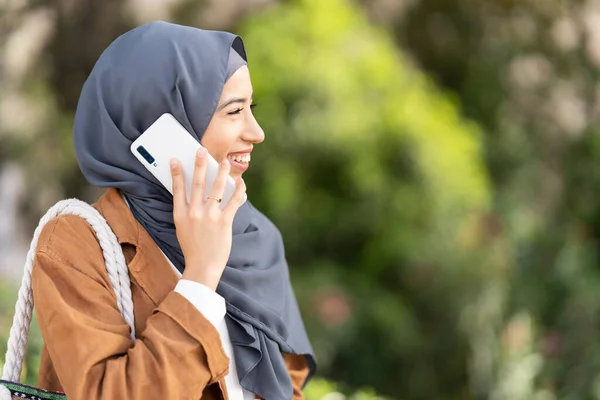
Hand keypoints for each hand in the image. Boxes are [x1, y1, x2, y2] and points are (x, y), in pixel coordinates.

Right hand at [170, 148, 245, 289]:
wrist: (202, 267)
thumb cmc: (193, 248)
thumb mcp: (183, 229)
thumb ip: (187, 212)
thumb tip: (196, 194)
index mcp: (180, 215)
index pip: (177, 189)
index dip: (177, 173)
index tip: (176, 160)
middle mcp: (194, 213)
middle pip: (197, 183)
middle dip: (200, 165)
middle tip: (202, 151)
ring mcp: (209, 217)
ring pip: (216, 189)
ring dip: (221, 173)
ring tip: (225, 162)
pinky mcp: (224, 222)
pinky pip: (233, 202)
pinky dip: (238, 191)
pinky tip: (241, 184)